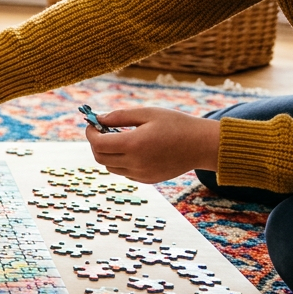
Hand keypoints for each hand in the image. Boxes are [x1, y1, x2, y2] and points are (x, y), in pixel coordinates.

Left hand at [86, 107, 219, 182]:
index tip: (92, 124)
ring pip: (111, 167)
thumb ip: (120, 116)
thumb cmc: (176, 124)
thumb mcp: (147, 113)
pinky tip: (132, 149)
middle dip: (96, 144)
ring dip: (108, 153)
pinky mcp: (148, 180)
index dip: (90, 133)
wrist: (202, 145)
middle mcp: (135, 163)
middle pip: (100, 157)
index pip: (98, 144)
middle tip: (102, 131)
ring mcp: (141, 174)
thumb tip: (98, 119)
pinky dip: (121, 162)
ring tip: (118, 138)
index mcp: (134, 145)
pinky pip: (125, 172)